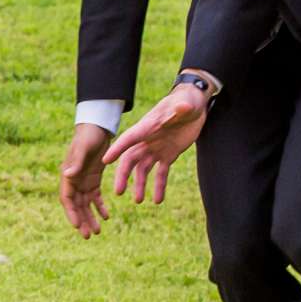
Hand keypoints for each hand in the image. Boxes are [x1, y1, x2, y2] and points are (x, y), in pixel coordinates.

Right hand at [59, 123, 114, 236]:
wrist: (97, 127)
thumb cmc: (88, 136)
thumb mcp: (83, 148)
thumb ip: (77, 162)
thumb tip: (68, 174)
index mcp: (69, 175)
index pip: (68, 199)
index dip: (71, 213)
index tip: (77, 226)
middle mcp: (74, 180)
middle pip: (77, 206)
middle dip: (82, 221)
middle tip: (89, 236)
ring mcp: (83, 181)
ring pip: (86, 204)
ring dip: (90, 217)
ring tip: (98, 232)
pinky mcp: (93, 179)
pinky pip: (95, 197)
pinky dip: (100, 207)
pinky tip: (106, 216)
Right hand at [102, 84, 209, 205]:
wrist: (195, 105)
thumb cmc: (188, 100)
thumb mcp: (186, 104)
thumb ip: (182, 108)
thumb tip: (183, 107)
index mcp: (148, 127)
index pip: (129, 139)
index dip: (117, 149)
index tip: (105, 161)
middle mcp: (148, 140)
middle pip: (131, 159)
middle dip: (124, 175)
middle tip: (119, 192)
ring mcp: (157, 148)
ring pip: (143, 169)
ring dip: (140, 185)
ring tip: (139, 201)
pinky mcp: (169, 155)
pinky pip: (161, 173)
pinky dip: (159, 186)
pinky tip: (158, 200)